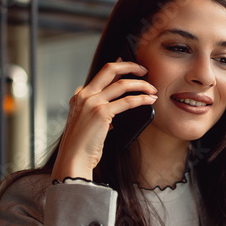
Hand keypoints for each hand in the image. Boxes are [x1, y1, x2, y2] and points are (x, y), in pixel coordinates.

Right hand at [51, 60, 156, 181]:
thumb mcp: (86, 122)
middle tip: (144, 69)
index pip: (102, 74)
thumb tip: (117, 105)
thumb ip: (98, 111)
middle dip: (130, 65)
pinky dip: (141, 99)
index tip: (132, 67)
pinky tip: (149, 100)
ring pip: (122, 84)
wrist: (73, 159)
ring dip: (141, 85)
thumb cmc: (81, 146)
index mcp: (79, 96)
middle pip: (110, 69)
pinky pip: (127, 101)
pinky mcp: (101, 113)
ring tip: (152, 89)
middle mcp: (84, 95)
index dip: (119, 66)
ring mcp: (92, 102)